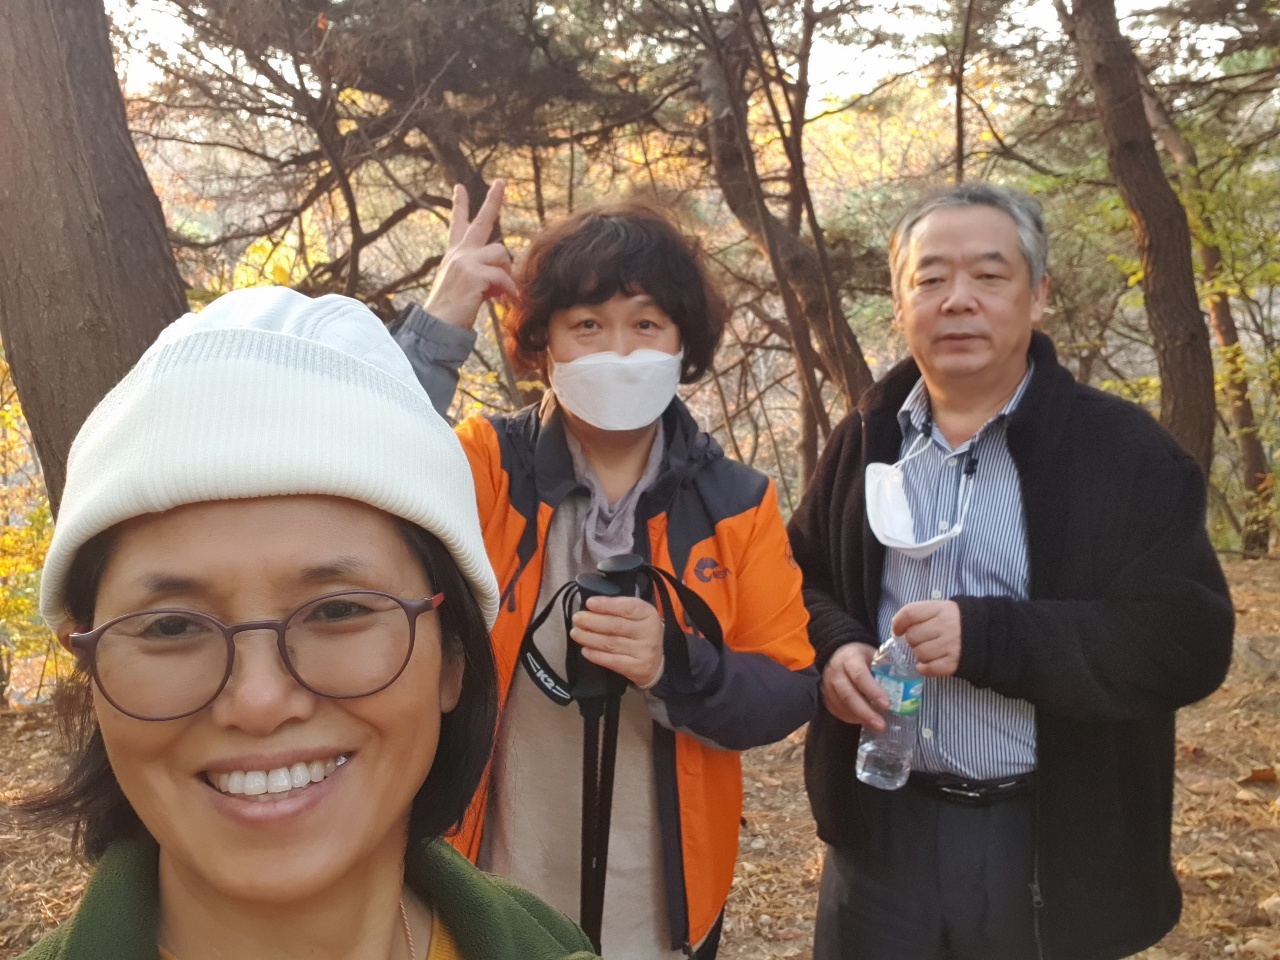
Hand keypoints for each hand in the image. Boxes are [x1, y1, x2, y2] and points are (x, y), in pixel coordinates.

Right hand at [424, 180, 517, 329]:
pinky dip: (509, 290)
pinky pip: (503, 276)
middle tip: (501, 182)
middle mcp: (459, 253)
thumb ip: (483, 275)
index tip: (459, 187)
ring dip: (507, 273)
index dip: (460, 206)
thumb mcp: (466, 287)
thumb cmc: (451, 312)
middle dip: (492, 200)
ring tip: (504, 293)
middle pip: (479, 221)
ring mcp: (465, 261)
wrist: (437, 326)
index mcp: (454, 255)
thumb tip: (504, 277)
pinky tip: (509, 301)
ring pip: (501, 252)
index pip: (457, 225)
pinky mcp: (473, 274)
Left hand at [570, 595, 664, 688]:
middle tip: (577, 619)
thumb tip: (591, 606)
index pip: (627, 607)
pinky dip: (596, 655)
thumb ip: (618, 608)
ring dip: (589, 638)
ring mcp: (644, 651)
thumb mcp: (637, 616)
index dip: (607, 605)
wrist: (656, 663)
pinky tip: (585, 650)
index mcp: (648, 614)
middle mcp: (649, 631)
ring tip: (575, 633)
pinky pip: (612, 661)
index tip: (589, 603)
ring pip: (611, 643)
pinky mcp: (637, 668)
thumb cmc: (639, 633)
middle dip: (592, 621)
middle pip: (615, 625)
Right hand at [821, 642, 888, 730]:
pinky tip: (864, 722)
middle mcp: (835, 672)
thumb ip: (885, 669)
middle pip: (848, 695)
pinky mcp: (825, 696)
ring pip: (842, 705)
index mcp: (850, 658)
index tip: (887, 705)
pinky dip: (851, 718)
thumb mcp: (874, 655)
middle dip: (866, 712)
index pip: (860, 676)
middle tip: (881, 725)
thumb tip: (906, 688)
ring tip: (877, 726)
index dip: (873, 691)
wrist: (838, 653)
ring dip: (860, 718)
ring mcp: (828, 685)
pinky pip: (837, 711)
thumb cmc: (861, 656)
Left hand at [892, 600, 961, 676]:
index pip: (910, 613)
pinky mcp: (954, 663)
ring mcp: (951, 645)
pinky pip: (929, 669)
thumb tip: (897, 628)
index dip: (898, 623)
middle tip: (920, 641)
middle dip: (912, 640)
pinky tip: (926, 664)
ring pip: (919, 653)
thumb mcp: (941, 609)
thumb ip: (921, 614)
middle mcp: (946, 626)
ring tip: (928, 651)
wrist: (986, 634)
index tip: (897, 630)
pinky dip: (923, 668)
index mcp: (941, 609)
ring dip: (919, 654)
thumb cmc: (957, 621)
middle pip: (912, 636)